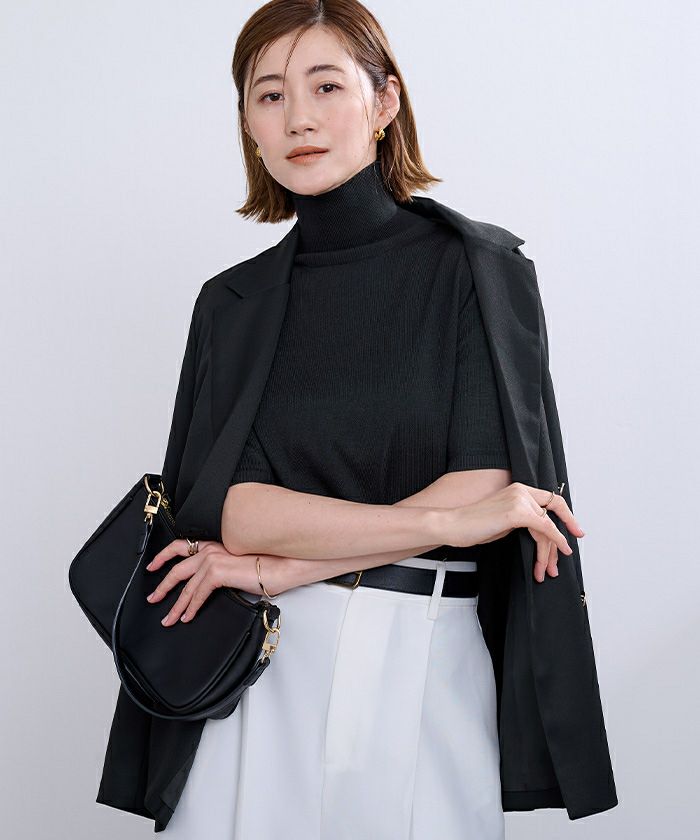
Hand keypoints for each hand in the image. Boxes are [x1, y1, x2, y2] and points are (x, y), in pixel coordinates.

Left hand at [144, 540, 285, 625]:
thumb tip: (209, 585)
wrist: (280, 565)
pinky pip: (198, 594)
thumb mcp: (237, 564)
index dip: (163, 556)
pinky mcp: (217, 572)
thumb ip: (220, 569)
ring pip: (186, 586)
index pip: (182, 546)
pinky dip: (191, 607)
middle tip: (153, 598)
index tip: (153, 565)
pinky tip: (187, 616)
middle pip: (177, 569)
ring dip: (175, 605)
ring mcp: (213, 559)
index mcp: (214, 544)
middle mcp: (210, 549)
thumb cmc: (267, 564)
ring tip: (168, 618)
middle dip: (162, 586)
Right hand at [444, 482, 584, 582]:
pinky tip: (560, 551)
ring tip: (547, 568)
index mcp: (518, 489)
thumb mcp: (504, 520)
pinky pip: (545, 528)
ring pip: (548, 526)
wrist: (454, 525)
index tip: (576, 531)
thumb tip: (540, 534)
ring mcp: (520, 499)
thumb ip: (523, 520)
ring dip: (550, 550)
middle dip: (557, 542)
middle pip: (552, 516)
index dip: (567, 516)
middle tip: (558, 561)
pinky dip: (556, 540)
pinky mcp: (517, 512)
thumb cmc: (473, 525)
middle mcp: (521, 491)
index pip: (550, 500)